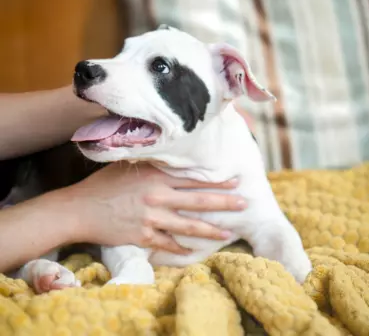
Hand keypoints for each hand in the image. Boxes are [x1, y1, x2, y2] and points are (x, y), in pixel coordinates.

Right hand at [67, 162, 246, 253]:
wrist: (79, 209)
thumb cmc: (103, 185)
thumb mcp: (128, 168)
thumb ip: (152, 165)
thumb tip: (172, 162)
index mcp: (156, 178)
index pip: (193, 180)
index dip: (216, 181)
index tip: (235, 182)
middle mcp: (158, 197)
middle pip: (198, 201)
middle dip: (224, 203)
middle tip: (243, 205)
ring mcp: (151, 219)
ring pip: (188, 226)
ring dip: (210, 230)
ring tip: (228, 233)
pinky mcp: (143, 236)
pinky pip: (167, 244)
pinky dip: (181, 248)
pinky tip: (194, 251)